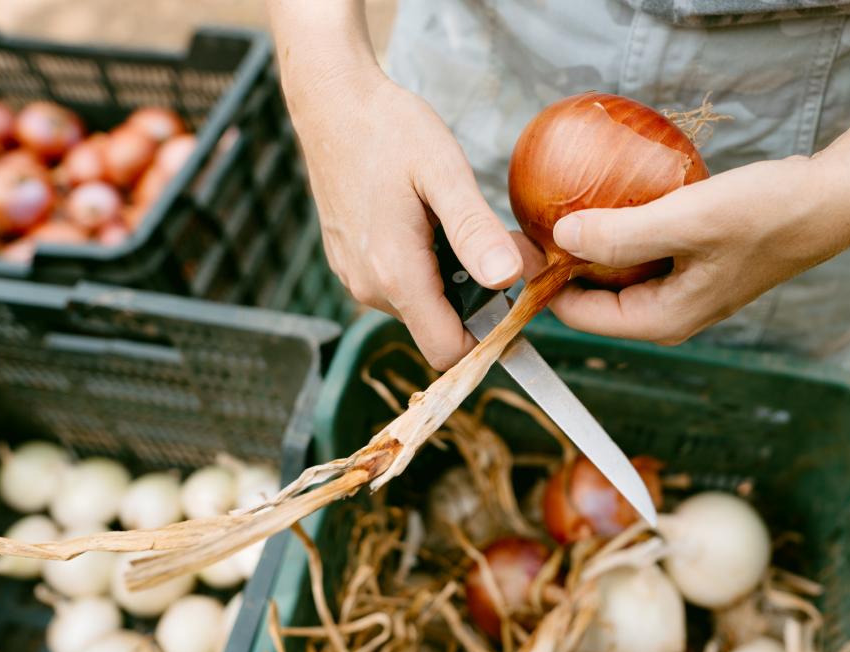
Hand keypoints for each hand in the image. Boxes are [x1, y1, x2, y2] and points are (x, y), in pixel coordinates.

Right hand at [290, 72, 524, 368]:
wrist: (333, 104)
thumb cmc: (389, 130)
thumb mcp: (443, 173)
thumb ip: (474, 230)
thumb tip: (507, 278)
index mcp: (395, 274)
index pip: (448, 351)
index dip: (489, 338)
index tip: (516, 298)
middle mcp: (369, 288)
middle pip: (439, 328)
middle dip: (477, 298)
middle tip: (498, 240)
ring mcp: (355, 278)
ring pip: (422, 307)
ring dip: (452, 280)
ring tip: (459, 223)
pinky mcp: (350, 264)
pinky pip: (401, 286)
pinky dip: (427, 267)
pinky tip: (431, 223)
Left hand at [531, 154, 849, 344]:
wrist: (831, 201)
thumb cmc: (767, 213)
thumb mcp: (687, 220)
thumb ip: (621, 235)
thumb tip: (560, 240)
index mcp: (662, 320)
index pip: (578, 315)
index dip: (544, 281)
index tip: (521, 239)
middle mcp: (669, 313)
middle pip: (594, 296)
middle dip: (562, 261)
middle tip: (536, 213)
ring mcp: (684, 289)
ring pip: (617, 272)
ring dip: (591, 242)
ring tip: (564, 200)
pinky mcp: (695, 262)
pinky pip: (642, 251)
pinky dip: (622, 227)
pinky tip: (611, 193)